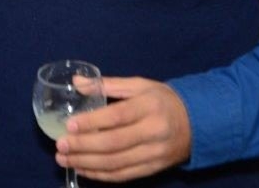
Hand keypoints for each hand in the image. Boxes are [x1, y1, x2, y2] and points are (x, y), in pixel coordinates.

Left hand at [55, 77, 191, 181]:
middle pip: (114, 143)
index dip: (91, 122)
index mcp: (149, 106)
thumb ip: (108, 84)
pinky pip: (123, 175)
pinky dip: (100, 175)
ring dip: (86, 163)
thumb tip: (77, 82)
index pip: (117, 116)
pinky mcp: (153, 168)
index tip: (68, 125)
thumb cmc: (163, 100)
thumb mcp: (140, 85)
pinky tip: (82, 169)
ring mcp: (154, 153)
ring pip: (116, 163)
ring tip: (64, 158)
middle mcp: (153, 132)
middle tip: (60, 145)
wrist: (198, 123)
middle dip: (83, 146)